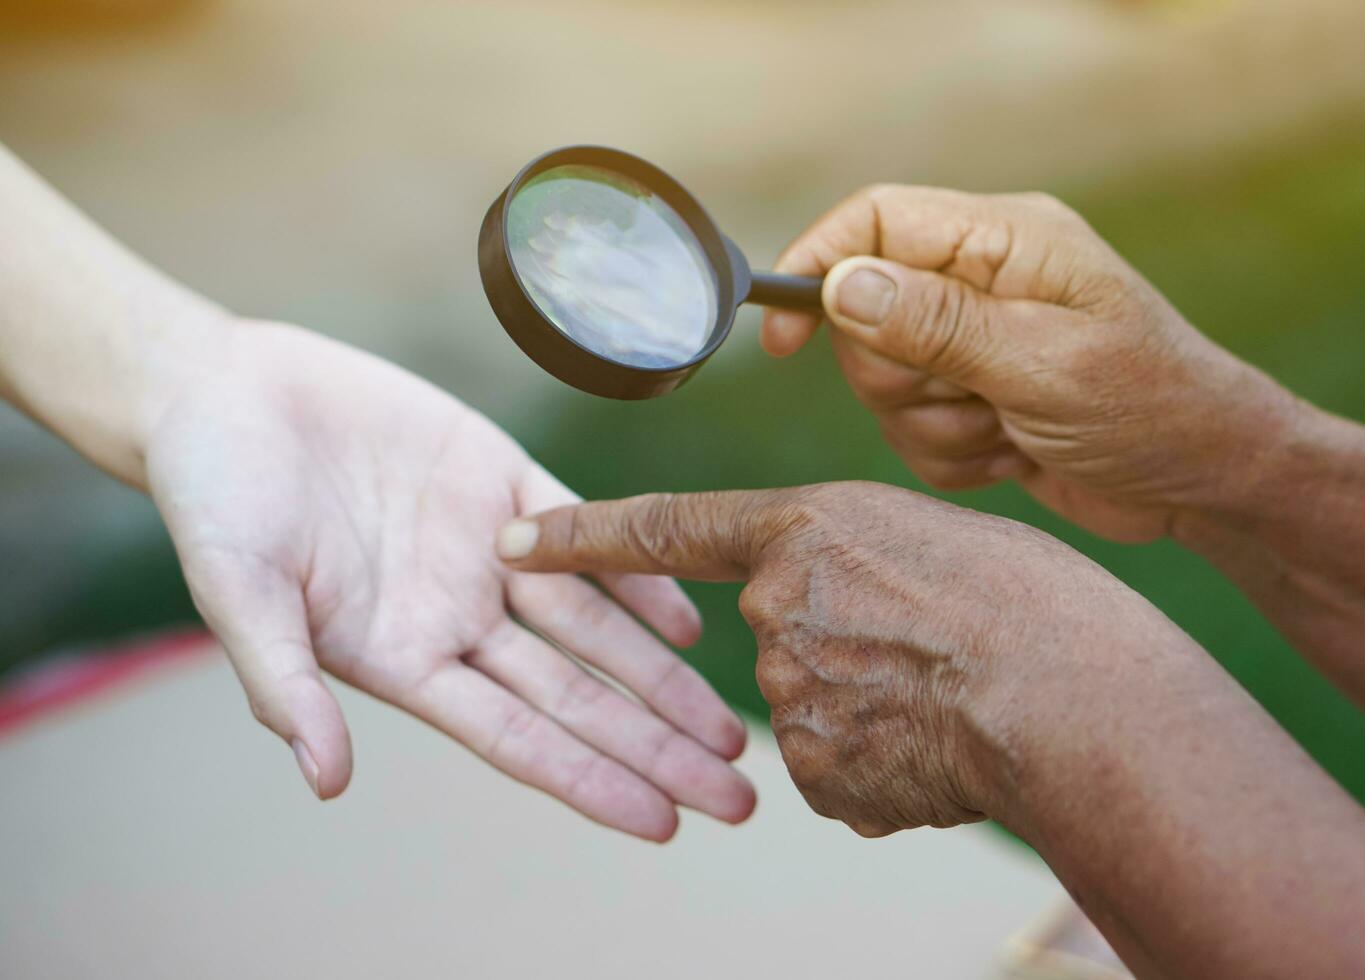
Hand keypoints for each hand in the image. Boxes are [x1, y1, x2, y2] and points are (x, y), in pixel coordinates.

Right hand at [145, 320, 753, 839]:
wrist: (225, 391)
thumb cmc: (215, 499)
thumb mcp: (237, 595)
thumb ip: (283, 683)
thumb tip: (324, 780)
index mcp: (404, 659)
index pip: (518, 739)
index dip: (591, 780)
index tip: (663, 822)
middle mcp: (460, 617)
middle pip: (580, 697)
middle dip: (657, 748)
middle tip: (736, 796)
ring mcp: (488, 551)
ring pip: (599, 626)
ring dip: (667, 676)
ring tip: (730, 727)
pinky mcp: (503, 479)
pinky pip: (587, 531)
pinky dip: (640, 572)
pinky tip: (690, 618)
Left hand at [495, 481, 1174, 837]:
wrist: (1077, 696)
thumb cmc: (1031, 599)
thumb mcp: (931, 535)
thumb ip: (854, 563)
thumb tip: (841, 631)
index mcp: (806, 527)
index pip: (666, 528)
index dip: (584, 534)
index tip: (513, 541)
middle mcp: (778, 606)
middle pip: (780, 633)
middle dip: (838, 643)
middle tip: (927, 643)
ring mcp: (792, 693)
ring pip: (816, 705)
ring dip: (869, 707)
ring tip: (950, 694)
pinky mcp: (819, 773)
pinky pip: (841, 767)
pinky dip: (884, 762)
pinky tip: (941, 746)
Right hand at [762, 185, 1302, 541]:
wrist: (1205, 483)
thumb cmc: (1151, 408)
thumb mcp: (1044, 364)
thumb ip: (939, 323)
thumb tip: (841, 284)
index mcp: (1005, 242)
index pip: (878, 221)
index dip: (819, 265)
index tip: (781, 337)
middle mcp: (982, 282)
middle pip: (864, 314)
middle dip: (905, 377)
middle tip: (976, 397)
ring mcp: (975, 343)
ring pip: (884, 385)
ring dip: (938, 426)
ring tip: (1011, 431)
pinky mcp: (974, 399)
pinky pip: (911, 433)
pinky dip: (954, 457)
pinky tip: (1015, 456)